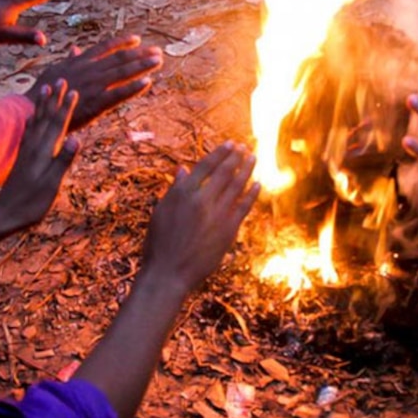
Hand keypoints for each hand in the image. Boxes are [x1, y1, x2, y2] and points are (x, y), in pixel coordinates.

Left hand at [0, 80, 79, 231]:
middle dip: (55, 98)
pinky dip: (32, 120)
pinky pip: (28, 131)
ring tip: (45, 88)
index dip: (66, 107)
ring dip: (43, 104)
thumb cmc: (32, 203)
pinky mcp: (22, 157)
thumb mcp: (52, 185)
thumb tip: (76, 138)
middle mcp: (34, 147)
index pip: (58, 124)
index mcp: (44, 152)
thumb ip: (63, 161)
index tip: (74, 89)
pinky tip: (31, 115)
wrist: (5, 214)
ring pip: (37, 120)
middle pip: (47, 117)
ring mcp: (26, 151)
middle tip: (61, 78)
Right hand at [26, 35, 162, 129]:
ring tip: (158, 61)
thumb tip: (75, 50)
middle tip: (157, 51)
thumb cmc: (43, 91)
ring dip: (142, 66)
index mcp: (81, 62)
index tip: (137, 39)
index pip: (105, 48)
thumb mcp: (54, 70)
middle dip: (140, 54)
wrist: (34, 109)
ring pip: (122, 73)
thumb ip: (69, 60)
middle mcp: (90, 70)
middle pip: (120, 59)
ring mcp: (94, 85)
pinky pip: (118, 94)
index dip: (123, 43)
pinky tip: (147, 82)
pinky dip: (133, 87)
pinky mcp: (95, 102)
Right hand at [141, 143, 260, 295]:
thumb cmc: (159, 243)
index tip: (231, 144)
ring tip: (253, 158)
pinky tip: (258, 184)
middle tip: (246, 147)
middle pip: (224, 172)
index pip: (205, 165)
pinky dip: (251, 194)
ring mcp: (217, 214)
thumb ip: (175, 189)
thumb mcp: (161, 211)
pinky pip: (243, 207)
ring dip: (247, 170)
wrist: (169, 273)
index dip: (220, 153)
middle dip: (237, 157)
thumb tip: (183, 169)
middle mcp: (201, 200)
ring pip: (236, 186)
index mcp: (183, 193)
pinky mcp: (228, 230)